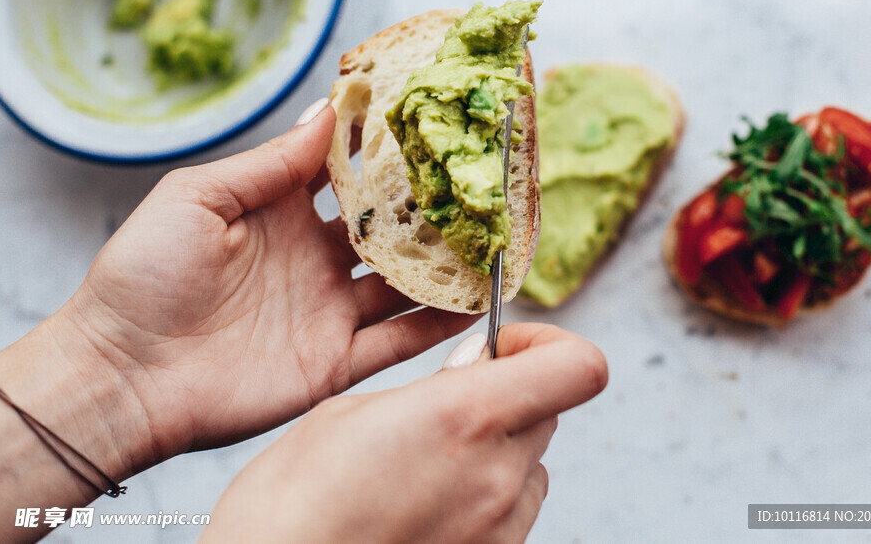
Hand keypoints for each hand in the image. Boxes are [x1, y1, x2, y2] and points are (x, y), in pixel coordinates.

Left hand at [40, 100, 477, 475]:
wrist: (122, 376)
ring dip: (444, 265)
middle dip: (430, 210)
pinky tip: (472, 302)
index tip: (430, 124)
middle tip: (478, 185)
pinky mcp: (334, 362)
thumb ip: (271, 162)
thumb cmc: (143, 276)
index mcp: (281, 214)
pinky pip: (397, 341)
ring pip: (404, 285)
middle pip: (387, 230)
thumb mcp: (199, 197)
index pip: (347, 176)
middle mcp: (313, 259)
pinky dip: (435, 325)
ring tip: (492, 241)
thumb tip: (326, 107)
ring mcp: (328, 311)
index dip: (386, 152)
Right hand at [203, 323, 607, 542]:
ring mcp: (500, 529)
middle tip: (451, 400)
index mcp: (466, 417)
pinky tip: (427, 501)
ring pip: (533, 465)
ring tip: (430, 461)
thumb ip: (433, 386)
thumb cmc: (291, 503)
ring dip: (500, 449)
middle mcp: (498, 475)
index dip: (548, 344)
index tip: (502, 346)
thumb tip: (479, 365)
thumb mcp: (350, 414)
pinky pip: (512, 513)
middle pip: (550, 410)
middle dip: (510, 393)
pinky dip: (486, 494)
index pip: (578, 367)